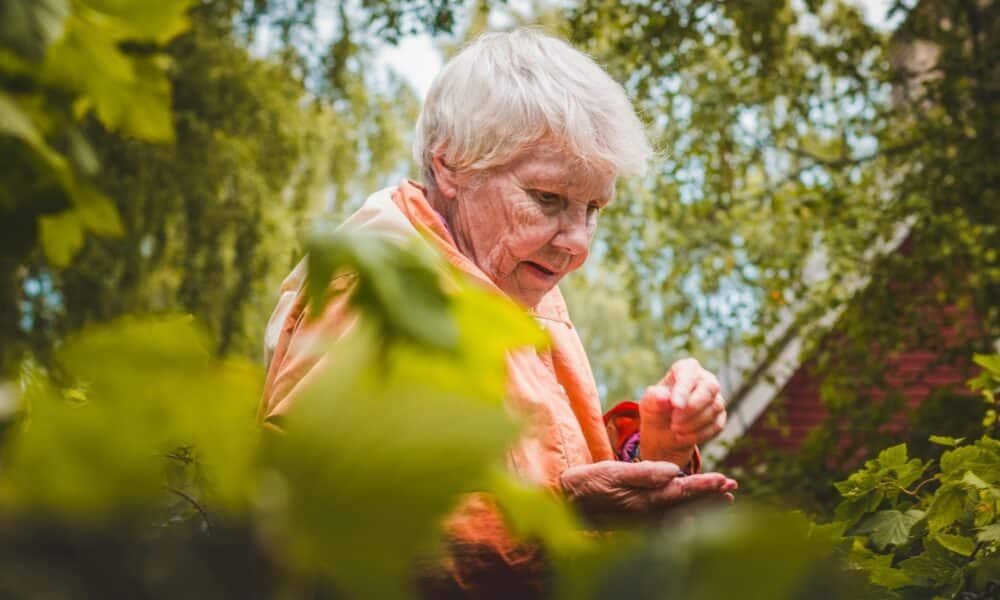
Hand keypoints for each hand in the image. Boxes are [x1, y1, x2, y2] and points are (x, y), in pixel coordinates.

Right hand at [559, 461, 736, 524]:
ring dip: (704, 506)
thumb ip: (644, 473)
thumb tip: (674, 471)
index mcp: (645, 502)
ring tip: (723, 499)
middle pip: (689, 507)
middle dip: (712, 497)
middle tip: (732, 487)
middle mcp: (648, 516)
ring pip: (683, 515)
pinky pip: (671, 521)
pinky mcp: (638, 525)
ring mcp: (644, 523)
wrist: (566, 504)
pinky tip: (694, 511)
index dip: (706, 486)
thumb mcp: (613, 472)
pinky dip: (687, 513)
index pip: (683, 492)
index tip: (725, 479)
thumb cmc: (588, 483)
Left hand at [639, 358, 726, 465]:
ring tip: (675, 430)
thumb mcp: (649, 403)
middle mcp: (705, 380)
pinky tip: (682, 437)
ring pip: (715, 408)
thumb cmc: (656, 409)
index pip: (689, 373)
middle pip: (710, 388)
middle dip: (693, 407)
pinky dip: (699, 434)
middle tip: (674, 422)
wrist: (663, 431)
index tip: (675, 406)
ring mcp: (715, 398)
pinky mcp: (720, 417)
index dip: (683, 390)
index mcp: (686, 369)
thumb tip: (664, 398)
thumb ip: (654, 398)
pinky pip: (716, 425)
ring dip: (693, 423)